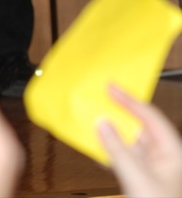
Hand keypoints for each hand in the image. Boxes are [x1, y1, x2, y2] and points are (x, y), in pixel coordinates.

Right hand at [98, 83, 181, 197]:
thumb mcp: (136, 177)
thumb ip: (117, 149)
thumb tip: (102, 124)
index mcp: (172, 151)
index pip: (150, 116)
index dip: (129, 100)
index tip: (110, 87)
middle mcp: (165, 157)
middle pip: (140, 127)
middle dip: (119, 114)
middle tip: (100, 98)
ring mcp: (155, 169)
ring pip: (131, 142)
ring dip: (112, 133)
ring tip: (93, 120)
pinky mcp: (143, 180)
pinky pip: (125, 157)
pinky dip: (111, 150)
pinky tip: (98, 147)